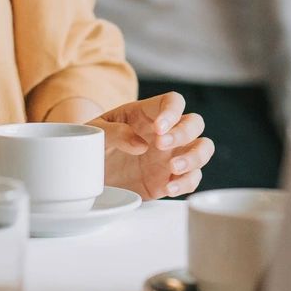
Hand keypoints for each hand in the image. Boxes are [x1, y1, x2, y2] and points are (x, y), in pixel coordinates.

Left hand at [94, 92, 213, 198]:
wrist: (88, 175)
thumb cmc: (93, 146)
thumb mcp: (95, 134)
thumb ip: (114, 132)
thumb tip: (139, 144)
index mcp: (148, 114)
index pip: (173, 102)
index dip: (172, 112)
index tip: (158, 128)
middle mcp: (166, 132)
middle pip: (195, 123)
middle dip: (183, 133)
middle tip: (161, 145)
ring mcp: (172, 155)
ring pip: (203, 149)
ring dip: (195, 157)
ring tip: (173, 167)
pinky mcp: (171, 179)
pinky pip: (192, 179)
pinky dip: (186, 183)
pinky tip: (168, 188)